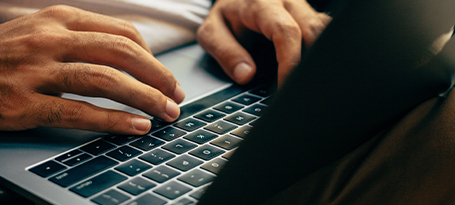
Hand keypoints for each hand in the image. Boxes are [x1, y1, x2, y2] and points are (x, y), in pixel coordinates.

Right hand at [0, 5, 184, 134]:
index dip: (153, 57)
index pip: (123, 33)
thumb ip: (84, 39)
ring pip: (106, 80)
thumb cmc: (6, 55)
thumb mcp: (44, 33)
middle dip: (158, 77)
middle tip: (176, 96)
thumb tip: (132, 57)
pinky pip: (79, 112)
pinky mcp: (23, 103)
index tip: (166, 77)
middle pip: (122, 53)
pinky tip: (136, 127)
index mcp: (60, 19)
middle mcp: (51, 38)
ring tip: (165, 113)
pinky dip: (114, 120)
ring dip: (145, 98)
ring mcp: (35, 70)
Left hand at [197, 0, 330, 85]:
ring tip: (306, 82)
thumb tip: (246, 74)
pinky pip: (325, 30)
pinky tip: (311, 70)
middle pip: (313, 30)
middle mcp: (286, 1)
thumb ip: (226, 52)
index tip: (286, 85)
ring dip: (320, 57)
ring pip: (324, 29)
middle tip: (300, 91)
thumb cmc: (226, 15)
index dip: (290, 61)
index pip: (286, 31)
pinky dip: (322, 51)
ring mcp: (301, 6)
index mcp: (261, 4)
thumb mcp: (212, 32)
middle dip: (310, 63)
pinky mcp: (309, 14)